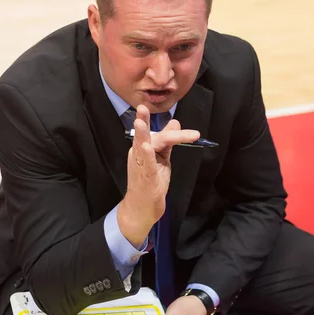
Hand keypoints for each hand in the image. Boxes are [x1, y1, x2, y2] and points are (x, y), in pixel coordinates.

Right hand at [117, 105, 199, 246]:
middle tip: (142, 108)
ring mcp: (140, 167)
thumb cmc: (151, 182)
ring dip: (141, 136)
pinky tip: (147, 147)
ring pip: (142, 149)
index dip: (152, 122)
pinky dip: (146, 155)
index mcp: (142, 150)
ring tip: (141, 123)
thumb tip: (175, 123)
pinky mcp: (145, 178)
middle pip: (145, 137)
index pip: (155, 135)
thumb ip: (168, 142)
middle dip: (143, 122)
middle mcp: (138, 156)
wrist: (142, 207)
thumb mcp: (162, 158)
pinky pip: (146, 165)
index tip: (145, 107)